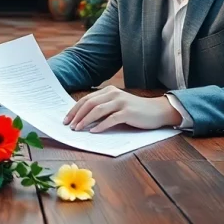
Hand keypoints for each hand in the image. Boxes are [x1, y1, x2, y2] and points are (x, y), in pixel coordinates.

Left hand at [63, 86, 181, 132]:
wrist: (157, 110)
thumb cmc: (135, 111)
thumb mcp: (117, 105)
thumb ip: (103, 108)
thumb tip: (84, 119)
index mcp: (108, 91)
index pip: (86, 99)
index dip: (75, 109)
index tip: (67, 119)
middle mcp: (113, 94)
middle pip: (89, 103)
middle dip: (77, 115)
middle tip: (69, 125)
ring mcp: (121, 102)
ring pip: (97, 110)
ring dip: (85, 120)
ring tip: (78, 129)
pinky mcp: (128, 112)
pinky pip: (111, 119)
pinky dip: (100, 126)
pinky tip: (94, 132)